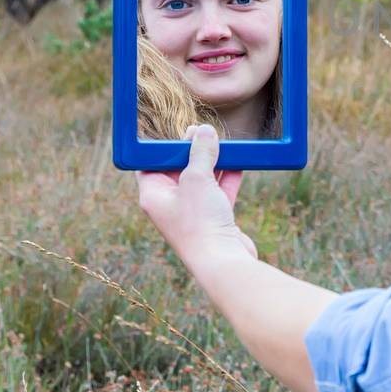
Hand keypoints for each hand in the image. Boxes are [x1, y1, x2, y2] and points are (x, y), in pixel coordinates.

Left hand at [137, 124, 257, 271]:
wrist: (222, 261)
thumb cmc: (199, 222)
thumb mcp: (197, 178)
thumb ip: (201, 152)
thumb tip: (204, 131)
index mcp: (153, 195)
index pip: (150, 164)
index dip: (163, 146)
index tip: (177, 131)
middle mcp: (170, 204)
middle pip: (178, 169)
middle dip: (192, 150)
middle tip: (202, 132)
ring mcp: (192, 211)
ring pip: (201, 179)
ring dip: (213, 161)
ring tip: (222, 142)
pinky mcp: (214, 217)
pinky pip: (219, 191)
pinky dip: (228, 176)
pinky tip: (239, 161)